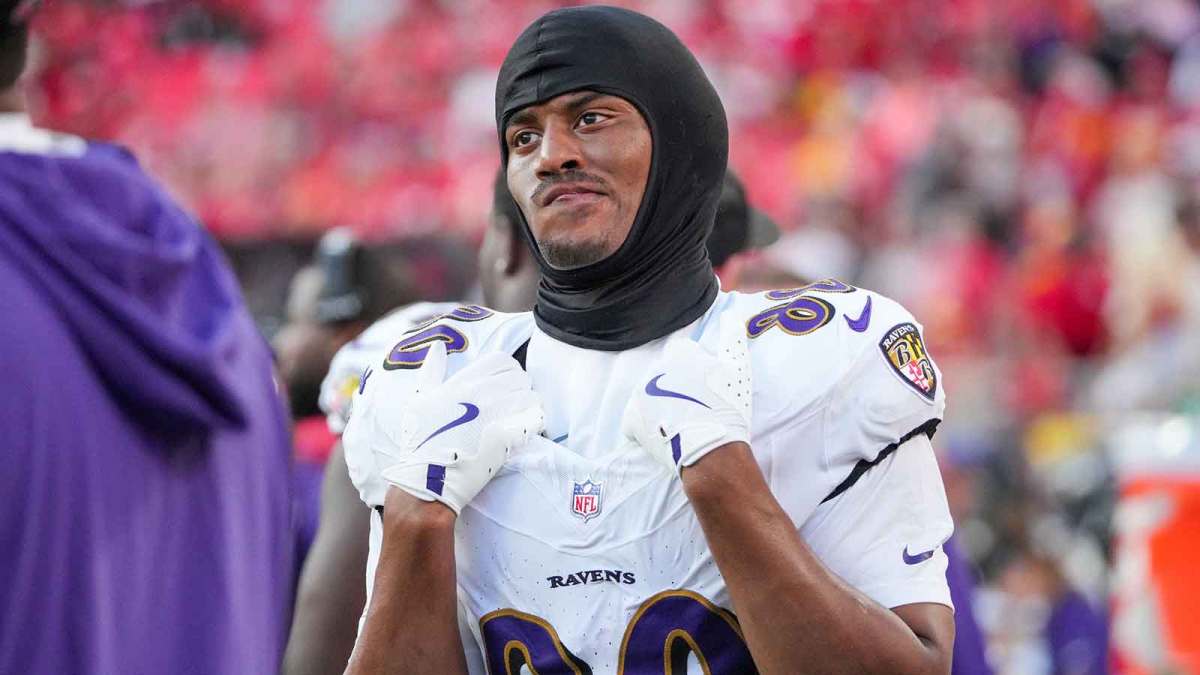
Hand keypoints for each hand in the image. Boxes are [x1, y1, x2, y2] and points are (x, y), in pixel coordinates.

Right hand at [344, 341, 543, 513]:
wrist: (428, 480)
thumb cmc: (421, 442)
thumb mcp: (419, 401)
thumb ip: (431, 371)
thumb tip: (437, 347)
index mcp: (463, 382)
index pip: (502, 360)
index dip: (507, 371)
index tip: (504, 385)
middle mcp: (483, 393)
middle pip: (520, 377)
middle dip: (520, 388)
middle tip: (514, 403)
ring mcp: (498, 414)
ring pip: (531, 397)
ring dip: (529, 405)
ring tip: (520, 417)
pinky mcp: (510, 437)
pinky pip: (536, 419)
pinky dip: (535, 422)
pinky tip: (527, 429)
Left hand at [622, 321, 750, 473]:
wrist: (712, 451)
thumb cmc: (729, 407)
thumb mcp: (738, 367)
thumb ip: (732, 335)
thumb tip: (730, 312)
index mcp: (678, 354)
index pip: (684, 355)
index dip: (698, 372)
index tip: (708, 388)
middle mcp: (654, 370)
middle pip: (666, 375)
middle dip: (678, 387)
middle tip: (698, 407)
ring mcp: (640, 395)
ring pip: (650, 395)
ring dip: (663, 405)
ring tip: (684, 423)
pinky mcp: (631, 420)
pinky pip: (636, 419)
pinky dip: (647, 426)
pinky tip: (666, 432)